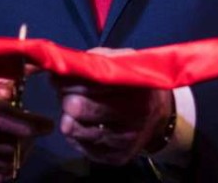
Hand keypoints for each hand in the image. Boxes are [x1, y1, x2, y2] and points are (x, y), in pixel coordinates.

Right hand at [0, 77, 52, 182]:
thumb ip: (8, 76)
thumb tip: (35, 67)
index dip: (24, 121)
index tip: (47, 124)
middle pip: (5, 141)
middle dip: (26, 137)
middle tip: (33, 130)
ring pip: (5, 161)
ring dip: (19, 152)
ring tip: (16, 140)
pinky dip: (7, 168)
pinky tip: (4, 154)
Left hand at [55, 49, 174, 165]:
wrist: (160, 117)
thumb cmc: (136, 85)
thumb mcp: (126, 62)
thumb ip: (100, 59)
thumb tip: (69, 62)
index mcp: (137, 89)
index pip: (93, 84)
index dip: (70, 81)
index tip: (56, 78)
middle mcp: (135, 117)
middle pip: (83, 109)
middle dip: (67, 100)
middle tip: (65, 95)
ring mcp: (127, 141)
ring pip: (80, 131)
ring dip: (68, 119)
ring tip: (69, 110)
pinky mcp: (118, 158)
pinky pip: (84, 149)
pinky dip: (75, 136)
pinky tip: (77, 125)